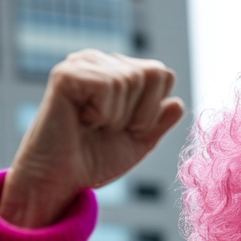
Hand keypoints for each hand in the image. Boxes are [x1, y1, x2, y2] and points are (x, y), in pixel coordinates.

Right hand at [0, 50, 183, 227]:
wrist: (63, 179)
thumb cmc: (95, 160)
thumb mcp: (138, 142)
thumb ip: (159, 122)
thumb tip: (178, 102)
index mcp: (119, 73)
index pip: (163, 75)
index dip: (154, 110)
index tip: (129, 128)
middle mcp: (101, 61)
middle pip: (152, 74)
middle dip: (140, 113)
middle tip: (110, 128)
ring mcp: (82, 63)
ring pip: (130, 79)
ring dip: (119, 116)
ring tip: (94, 125)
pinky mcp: (67, 73)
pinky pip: (108, 86)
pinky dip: (103, 114)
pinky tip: (83, 120)